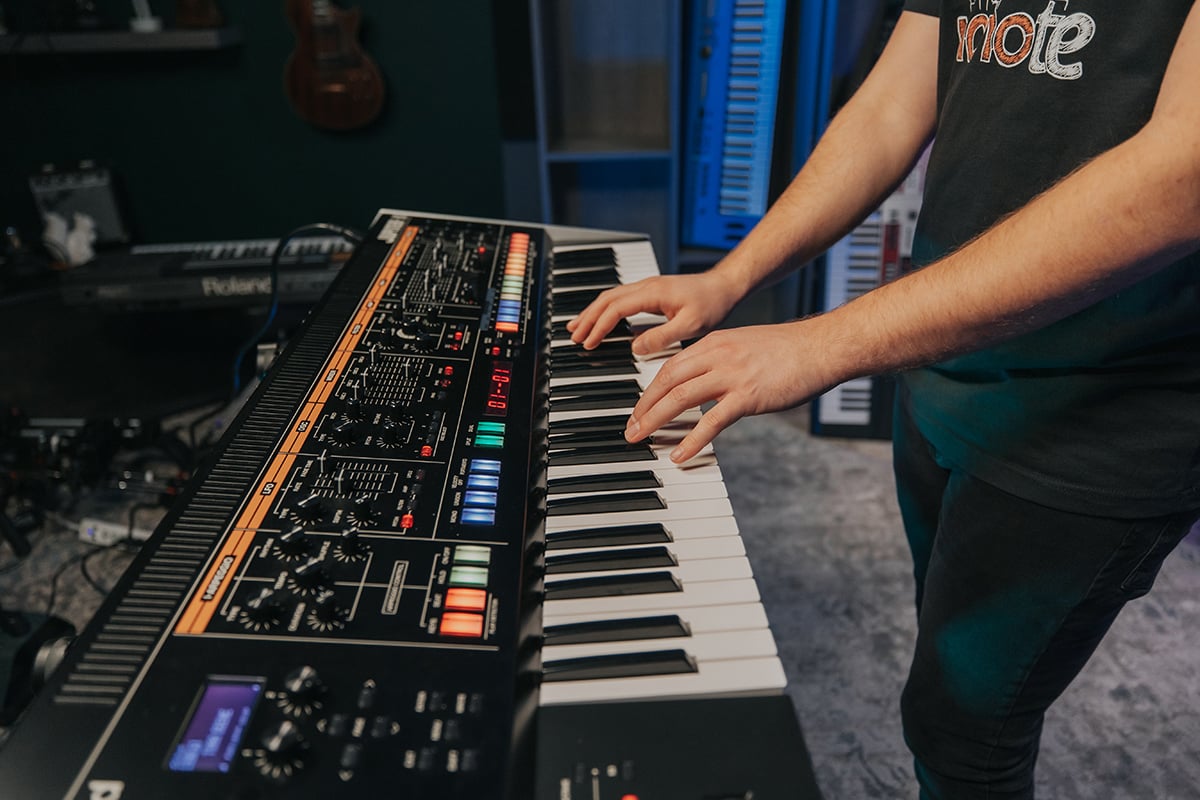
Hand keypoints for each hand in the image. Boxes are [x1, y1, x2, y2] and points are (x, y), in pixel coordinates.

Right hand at [567, 271, 743, 354]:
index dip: (599, 326)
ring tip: (578, 327)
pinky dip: (605, 309)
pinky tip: (601, 319)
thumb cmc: (712, 303)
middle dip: (587, 318)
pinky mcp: (651, 292)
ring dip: (592, 312)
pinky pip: (620, 298)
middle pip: (606, 300)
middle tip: (574, 337)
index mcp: (652, 293)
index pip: (615, 309)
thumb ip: (662, 337)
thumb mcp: (691, 325)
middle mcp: (646, 286)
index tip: (589, 343)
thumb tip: (635, 347)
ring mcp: (647, 287)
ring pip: (610, 297)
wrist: (724, 286)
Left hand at [623, 319, 840, 462]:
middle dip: (643, 407)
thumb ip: (722, 361)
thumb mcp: (746, 346)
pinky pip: (712, 421)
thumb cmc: (790, 350)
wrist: (821, 347)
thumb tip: (706, 383)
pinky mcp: (748, 396)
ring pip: (681, 398)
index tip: (639, 408)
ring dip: (655, 420)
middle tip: (630, 428)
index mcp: (715, 343)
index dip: (650, 390)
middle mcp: (718, 356)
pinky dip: (692, 439)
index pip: (671, 367)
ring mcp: (732, 375)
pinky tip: (679, 454)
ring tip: (640, 439)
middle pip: (667, 381)